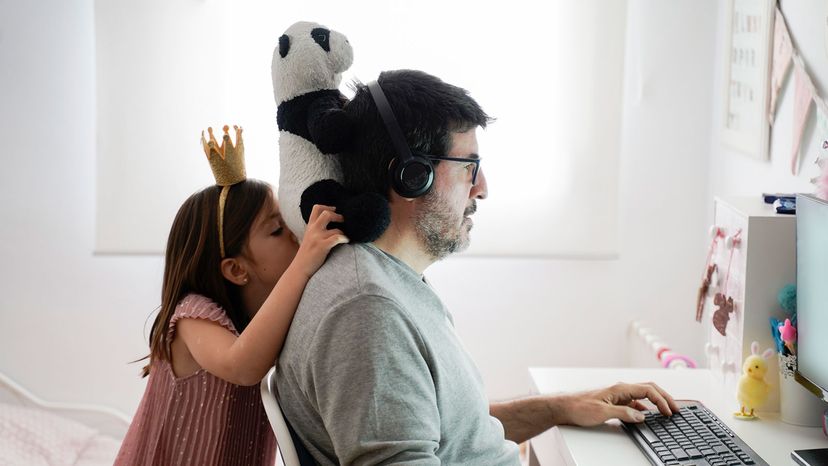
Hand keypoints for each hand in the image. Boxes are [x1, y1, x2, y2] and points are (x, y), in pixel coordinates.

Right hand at [292, 204, 348, 277]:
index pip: (317, 208)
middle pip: (326, 213)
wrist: (300, 268)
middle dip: (338, 216)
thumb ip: (316, 229)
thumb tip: (330, 224)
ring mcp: (317, 238)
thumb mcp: (308, 237)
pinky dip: (344, 238)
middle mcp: (313, 230)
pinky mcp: (322, 246)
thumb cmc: (307, 254)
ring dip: (343, 232)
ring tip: (345, 236)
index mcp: (310, 226)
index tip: (334, 210)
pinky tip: (346, 241)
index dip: (327, 206)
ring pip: (336, 228)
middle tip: (343, 221)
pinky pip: (337, 238)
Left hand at [560, 382, 679, 425]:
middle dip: (664, 398)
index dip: (662, 400)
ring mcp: (617, 395)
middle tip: (676, 409)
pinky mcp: (613, 402)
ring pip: (642, 396)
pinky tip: (647, 415)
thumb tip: (642, 416)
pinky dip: (644, 408)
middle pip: (649, 389)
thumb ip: (624, 414)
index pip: (648, 390)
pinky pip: (634, 403)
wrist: (563, 406)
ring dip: (656, 402)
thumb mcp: (602, 413)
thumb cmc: (578, 407)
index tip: (669, 412)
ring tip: (666, 411)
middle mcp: (620, 389)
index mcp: (620, 388)